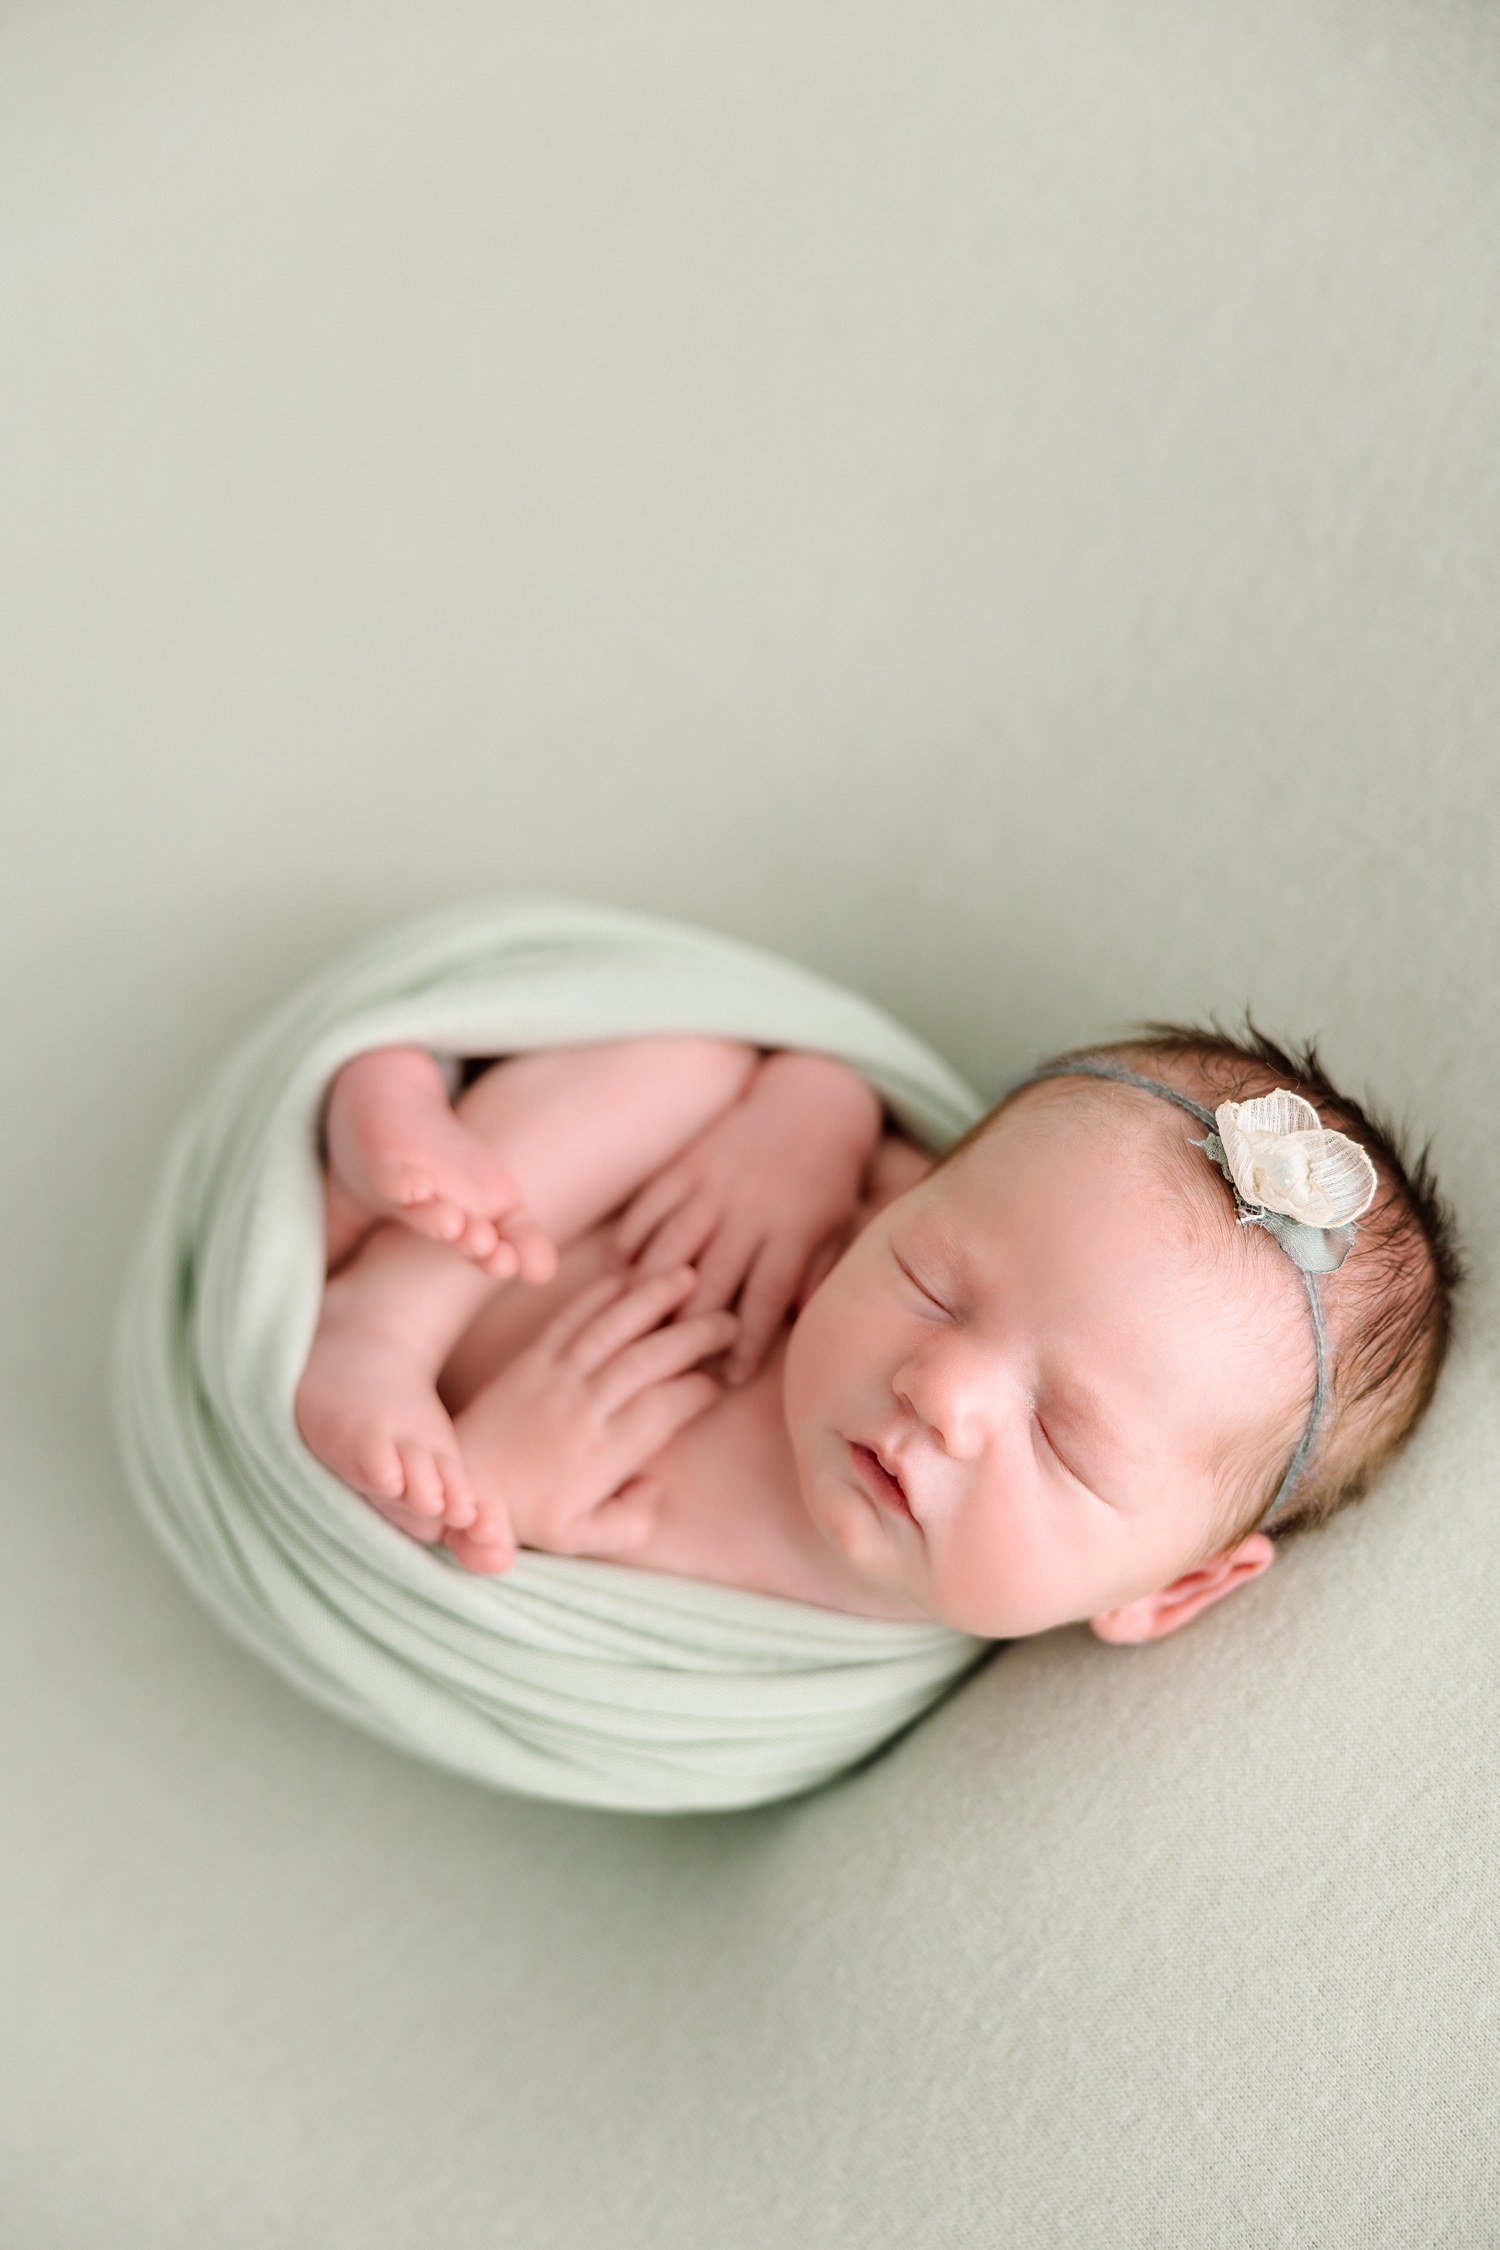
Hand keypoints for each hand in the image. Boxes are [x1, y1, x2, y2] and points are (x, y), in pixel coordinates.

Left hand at [446, 1266, 735, 1572]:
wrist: (463, 1488)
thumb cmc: (527, 1516)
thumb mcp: (581, 1538)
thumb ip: (630, 1522)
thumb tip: (657, 1486)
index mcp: (603, 1452)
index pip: (668, 1406)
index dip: (703, 1387)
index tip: (723, 1379)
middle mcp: (583, 1408)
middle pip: (649, 1358)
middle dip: (696, 1334)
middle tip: (729, 1320)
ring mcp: (555, 1378)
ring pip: (613, 1328)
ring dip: (654, 1298)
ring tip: (689, 1277)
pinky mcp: (531, 1360)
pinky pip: (571, 1318)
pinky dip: (602, 1294)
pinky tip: (630, 1276)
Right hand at [615, 1051, 881, 1383]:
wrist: (810, 1103)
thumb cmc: (827, 1179)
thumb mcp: (834, 1229)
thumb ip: (812, 1277)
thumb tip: (794, 1327)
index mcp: (790, 1233)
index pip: (765, 1298)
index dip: (746, 1342)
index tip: (728, 1377)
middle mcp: (748, 1211)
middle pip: (711, 1279)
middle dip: (689, 1325)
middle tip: (668, 1360)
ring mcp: (713, 1186)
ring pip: (672, 1245)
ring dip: (650, 1287)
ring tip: (632, 1322)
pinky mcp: (687, 1165)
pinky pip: (650, 1206)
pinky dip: (632, 1239)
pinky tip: (619, 1271)